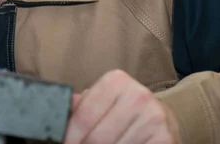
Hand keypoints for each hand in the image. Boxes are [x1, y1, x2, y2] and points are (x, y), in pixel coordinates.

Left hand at [64, 70, 180, 143]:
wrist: (164, 116)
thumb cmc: (123, 108)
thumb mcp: (102, 99)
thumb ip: (80, 104)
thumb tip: (54, 110)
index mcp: (116, 81)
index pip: (83, 117)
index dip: (69, 137)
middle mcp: (138, 96)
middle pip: (97, 138)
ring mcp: (154, 119)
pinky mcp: (165, 139)